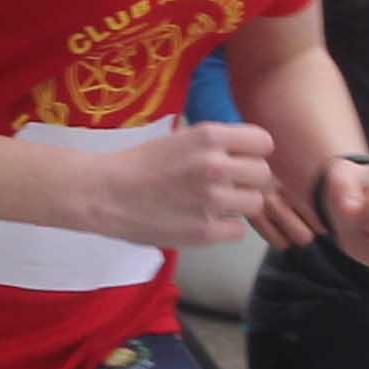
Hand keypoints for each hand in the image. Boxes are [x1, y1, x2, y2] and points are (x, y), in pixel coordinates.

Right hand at [77, 119, 278, 249]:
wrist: (105, 194)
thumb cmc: (140, 163)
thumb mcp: (182, 137)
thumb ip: (216, 143)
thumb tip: (248, 151)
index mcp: (209, 137)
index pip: (263, 142)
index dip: (255, 152)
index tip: (243, 158)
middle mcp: (215, 166)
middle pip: (263, 174)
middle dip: (250, 179)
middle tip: (232, 184)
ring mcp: (212, 201)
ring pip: (255, 203)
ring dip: (241, 204)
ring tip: (219, 204)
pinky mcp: (205, 232)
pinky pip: (239, 231)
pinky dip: (226, 228)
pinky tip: (207, 221)